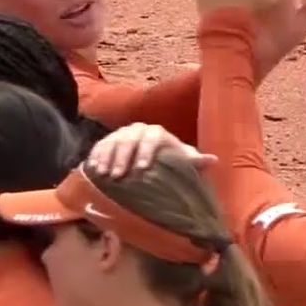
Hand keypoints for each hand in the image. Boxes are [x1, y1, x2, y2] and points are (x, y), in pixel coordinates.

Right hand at [87, 123, 217, 178]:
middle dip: (122, 158)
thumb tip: (213, 160)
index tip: (142, 169)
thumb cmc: (169, 161)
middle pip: (128, 139)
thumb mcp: (182, 161)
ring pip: (112, 141)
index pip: (151, 137)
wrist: (151, 158)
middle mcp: (138, 129)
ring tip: (103, 175)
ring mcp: (121, 133)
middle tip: (118, 176)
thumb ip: (195, 161)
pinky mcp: (107, 140)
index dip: (146, 152)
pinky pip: (99, 145)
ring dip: (106, 157)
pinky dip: (95, 156)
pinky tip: (92, 169)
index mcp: (157, 133)